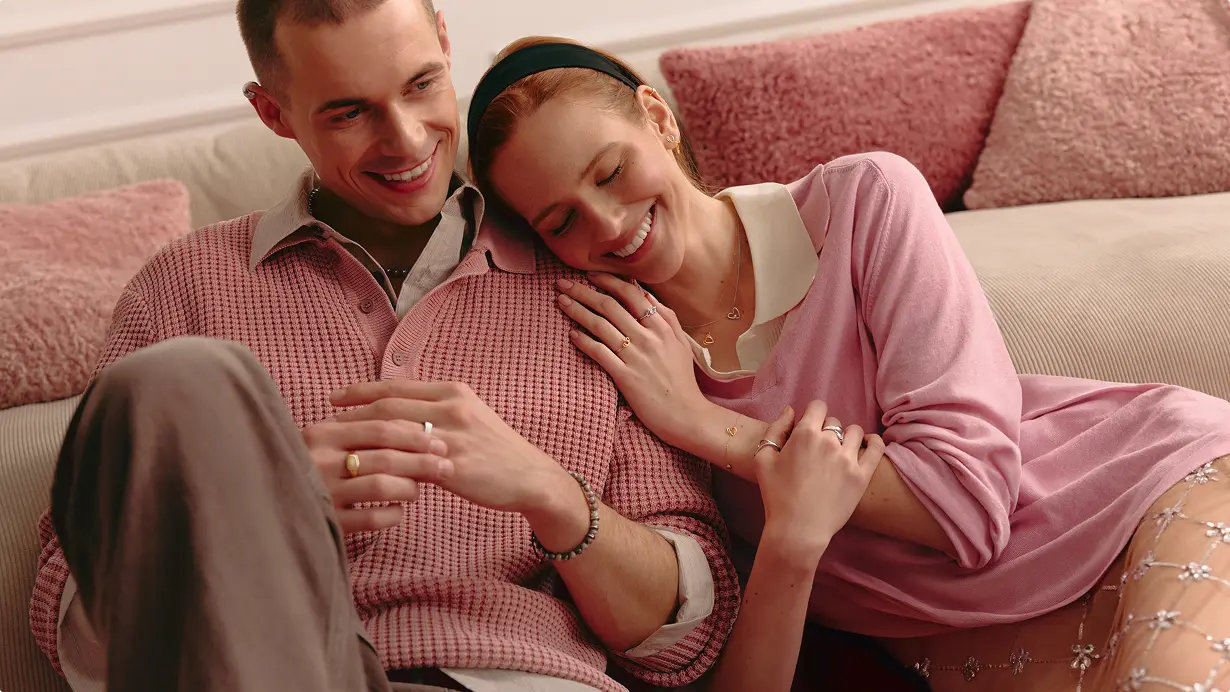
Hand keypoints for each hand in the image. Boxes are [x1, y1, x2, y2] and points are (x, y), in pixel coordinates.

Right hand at [300, 418, 454, 533]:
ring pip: (382, 486)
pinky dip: (393, 514)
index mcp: (323, 433)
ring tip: (419, 489)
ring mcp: (324, 493)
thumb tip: (417, 424)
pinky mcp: (328, 523)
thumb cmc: (313, 468)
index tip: (441, 442)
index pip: (380, 426)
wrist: (272, 507)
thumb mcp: (326, 442)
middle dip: (423, 461)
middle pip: (386, 456)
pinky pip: (372, 519)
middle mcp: (320, 460)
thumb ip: (358, 430)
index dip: (416, 434)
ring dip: (410, 487)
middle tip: (446, 466)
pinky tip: (398, 511)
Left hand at [331, 380, 592, 549]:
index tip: (335, 397)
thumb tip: (397, 407)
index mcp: (453, 392)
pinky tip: (364, 475)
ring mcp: (452, 438)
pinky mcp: (453, 467)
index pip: (397, 386)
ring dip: (361, 441)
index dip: (361, 391)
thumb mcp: (470, 416)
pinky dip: (383, 468)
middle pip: (389, 406)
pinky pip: (408, 465)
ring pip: (394, 433)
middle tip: (325, 422)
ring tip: (337, 449)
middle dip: (352, 413)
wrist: (531, 477)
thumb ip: (436, 409)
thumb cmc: (497, 450)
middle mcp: (452, 409)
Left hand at [556, 272, 707, 447]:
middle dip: (583, 291)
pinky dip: (584, 341)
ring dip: (577, 311)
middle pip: (610, 306)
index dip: (608, 281)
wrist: (686, 414)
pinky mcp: (626, 377)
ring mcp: (636, 357)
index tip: (590, 276)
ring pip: (600, 326)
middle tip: (563, 283)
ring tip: (561, 302)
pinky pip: (599, 353)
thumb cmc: (682, 379)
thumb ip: (666, 317)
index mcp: (662, 326)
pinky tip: (571, 334)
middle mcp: (649, 338)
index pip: (631, 294)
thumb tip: (646, 294)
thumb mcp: (681, 343)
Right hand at [754, 401, 883, 561]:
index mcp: (804, 434)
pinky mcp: (862, 475)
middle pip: (834, 422)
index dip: (812, 415)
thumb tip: (790, 411)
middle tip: (818, 449)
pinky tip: (868, 444)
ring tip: (839, 451)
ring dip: (846, 437)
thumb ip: (775, 430)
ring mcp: (848, 458)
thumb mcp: (763, 460)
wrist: (798, 530)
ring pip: (855, 432)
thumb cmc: (776, 496)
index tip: (809, 427)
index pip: (817, 407)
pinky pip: (876, 448)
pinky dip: (874, 442)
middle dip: (826, 430)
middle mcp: (829, 441)